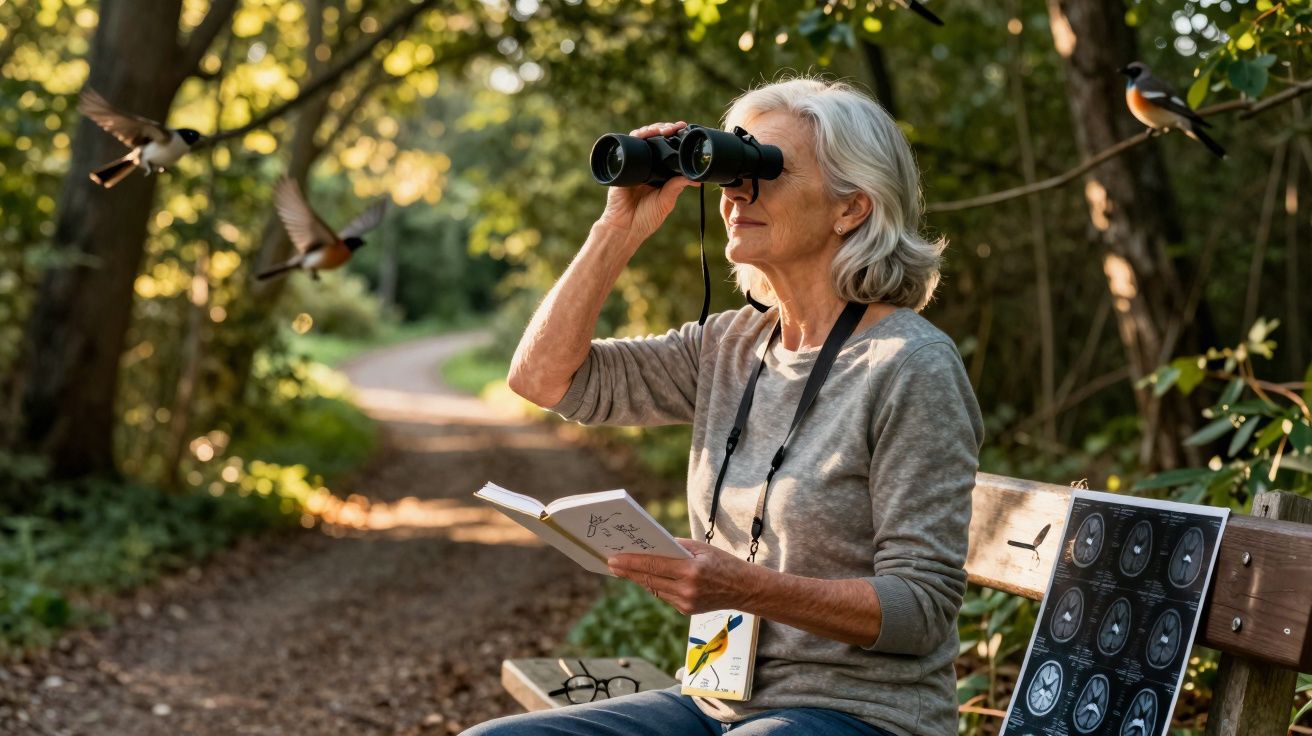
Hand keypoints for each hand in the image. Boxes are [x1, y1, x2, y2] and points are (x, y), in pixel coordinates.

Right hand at [594, 121, 699, 248]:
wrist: (625, 227)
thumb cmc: (645, 218)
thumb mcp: (666, 201)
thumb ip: (677, 187)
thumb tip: (695, 178)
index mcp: (659, 174)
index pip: (668, 150)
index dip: (675, 139)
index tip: (685, 131)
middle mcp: (647, 166)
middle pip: (655, 140)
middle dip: (666, 130)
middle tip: (677, 127)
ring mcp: (634, 163)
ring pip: (643, 139)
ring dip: (653, 130)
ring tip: (664, 130)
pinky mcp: (623, 165)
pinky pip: (629, 145)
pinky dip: (637, 136)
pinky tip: (645, 133)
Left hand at [608, 539, 761, 614]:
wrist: (744, 589)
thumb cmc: (722, 562)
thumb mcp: (701, 548)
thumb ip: (675, 547)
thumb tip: (650, 545)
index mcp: (692, 570)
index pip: (654, 565)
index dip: (631, 562)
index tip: (614, 558)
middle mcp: (687, 589)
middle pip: (649, 579)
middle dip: (627, 571)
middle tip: (610, 563)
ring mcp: (686, 603)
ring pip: (653, 589)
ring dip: (637, 579)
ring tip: (621, 569)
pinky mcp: (685, 610)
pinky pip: (663, 595)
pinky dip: (652, 585)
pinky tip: (641, 578)